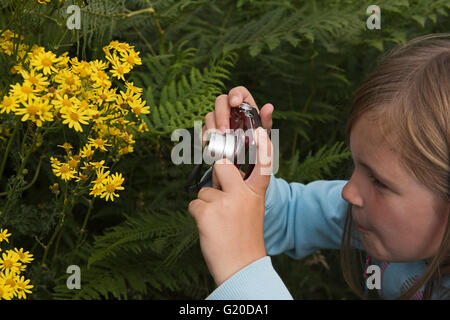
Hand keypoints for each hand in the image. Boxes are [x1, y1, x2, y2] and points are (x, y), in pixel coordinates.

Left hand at [188, 127, 272, 285]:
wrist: (242, 268)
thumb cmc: (244, 238)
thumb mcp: (251, 210)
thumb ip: (240, 191)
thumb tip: (217, 177)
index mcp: (255, 193)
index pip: (262, 165)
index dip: (262, 146)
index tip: (260, 130)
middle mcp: (242, 194)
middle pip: (221, 166)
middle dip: (215, 175)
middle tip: (221, 196)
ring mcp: (225, 202)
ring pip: (204, 191)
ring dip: (206, 206)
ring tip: (219, 224)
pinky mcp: (208, 212)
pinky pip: (194, 205)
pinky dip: (198, 216)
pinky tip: (210, 229)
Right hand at [201, 86, 273, 188]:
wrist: (244, 156)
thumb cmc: (256, 138)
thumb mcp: (263, 132)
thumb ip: (266, 120)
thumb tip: (269, 107)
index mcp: (244, 104)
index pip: (238, 92)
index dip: (235, 94)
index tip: (235, 103)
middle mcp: (229, 108)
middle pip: (220, 102)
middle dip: (221, 115)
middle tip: (225, 131)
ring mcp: (217, 119)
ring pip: (210, 116)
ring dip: (213, 128)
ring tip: (220, 141)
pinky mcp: (209, 130)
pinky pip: (203, 131)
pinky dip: (207, 139)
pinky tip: (212, 147)